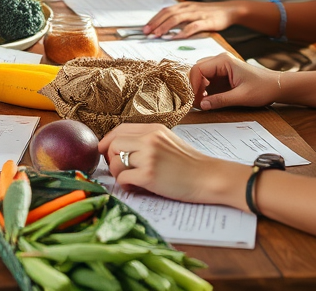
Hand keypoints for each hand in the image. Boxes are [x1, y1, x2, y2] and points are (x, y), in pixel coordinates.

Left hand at [99, 123, 237, 203]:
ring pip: (115, 161)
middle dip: (111, 158)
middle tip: (118, 168)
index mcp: (154, 129)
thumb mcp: (168, 141)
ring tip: (129, 179)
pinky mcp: (149, 175)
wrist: (210, 178)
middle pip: (113, 144)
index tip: (105, 151)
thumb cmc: (190, 164)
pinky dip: (124, 184)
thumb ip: (147, 140)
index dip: (108, 141)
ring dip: (117, 172)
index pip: (119, 129)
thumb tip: (121, 146)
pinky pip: (122, 177)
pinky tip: (135, 186)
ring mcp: (149, 157)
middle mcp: (149, 139)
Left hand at [143, 0, 243, 37]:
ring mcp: (197, 14)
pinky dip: (183, 32)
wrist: (230, 10)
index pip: (165, 10)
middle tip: (146, 32)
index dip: (154, 19)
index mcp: (184, 5)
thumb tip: (165, 27)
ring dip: (165, 27)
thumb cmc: (209, 14)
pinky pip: (192, 27)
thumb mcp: (193, 12)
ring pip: (177, 18)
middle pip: (167, 13)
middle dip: (155, 23)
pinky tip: (175, 38)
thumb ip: (181, 17)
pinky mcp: (206, 21)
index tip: (145, 28)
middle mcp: (188, 8)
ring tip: (156, 35)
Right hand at [189, 53, 281, 109]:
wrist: (277, 87)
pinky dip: (205, 91)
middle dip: (194, 87)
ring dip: (199, 89)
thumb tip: (201, 105)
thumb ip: (220, 100)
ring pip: (201, 76)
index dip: (193, 84)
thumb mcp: (242, 96)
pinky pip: (208, 81)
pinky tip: (207, 101)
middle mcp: (220, 61)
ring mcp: (221, 68)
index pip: (198, 69)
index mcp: (223, 61)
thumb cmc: (263, 88)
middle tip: (196, 103)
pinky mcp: (223, 76)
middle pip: (197, 71)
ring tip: (201, 103)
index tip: (195, 99)